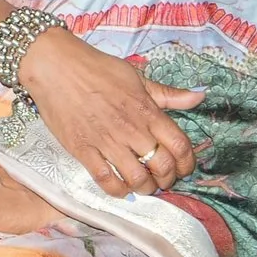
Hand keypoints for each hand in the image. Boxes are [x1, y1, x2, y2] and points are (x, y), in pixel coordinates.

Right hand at [21, 28, 202, 195]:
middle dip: (168, 179)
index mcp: (147, 110)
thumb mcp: (137, 77)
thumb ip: (168, 94)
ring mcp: (106, 141)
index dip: (187, 163)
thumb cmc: (98, 69)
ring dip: (145, 188)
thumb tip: (200, 96)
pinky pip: (105, 180)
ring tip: (143, 185)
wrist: (57, 66)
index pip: (179, 145)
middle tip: (163, 180)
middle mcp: (130, 129)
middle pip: (161, 166)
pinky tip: (121, 188)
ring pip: (136, 178)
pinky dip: (117, 190)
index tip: (184, 168)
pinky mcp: (83, 150)